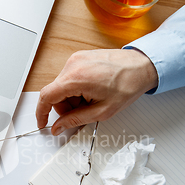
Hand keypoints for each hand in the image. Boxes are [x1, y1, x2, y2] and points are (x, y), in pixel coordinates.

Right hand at [36, 48, 157, 134]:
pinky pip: (69, 77)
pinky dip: (76, 88)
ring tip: (92, 99)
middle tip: (82, 113)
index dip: (41, 113)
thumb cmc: (128, 84)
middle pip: (55, 93)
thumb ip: (75, 120)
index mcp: (75, 77)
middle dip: (64, 107)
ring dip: (72, 98)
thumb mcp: (102, 111)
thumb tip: (58, 127)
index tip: (43, 122)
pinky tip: (92, 90)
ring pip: (62, 86)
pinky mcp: (80, 57)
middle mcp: (72, 65)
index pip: (46, 96)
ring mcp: (75, 59)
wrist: (142, 66)